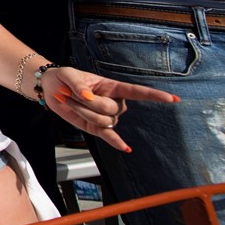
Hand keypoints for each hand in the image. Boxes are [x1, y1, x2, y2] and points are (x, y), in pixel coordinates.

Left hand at [39, 65, 178, 153]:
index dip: (155, 95)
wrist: (51, 89)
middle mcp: (115, 103)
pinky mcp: (96, 128)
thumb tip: (88, 97)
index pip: (137, 92)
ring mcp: (107, 116)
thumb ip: (78, 85)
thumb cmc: (63, 78)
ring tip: (69, 101)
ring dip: (82, 112)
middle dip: (87, 103)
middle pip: (110, 109)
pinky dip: (117, 142)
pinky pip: (109, 136)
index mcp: (113, 87)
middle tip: (70, 94)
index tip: (173, 99)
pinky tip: (126, 149)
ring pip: (102, 120)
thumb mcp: (67, 75)